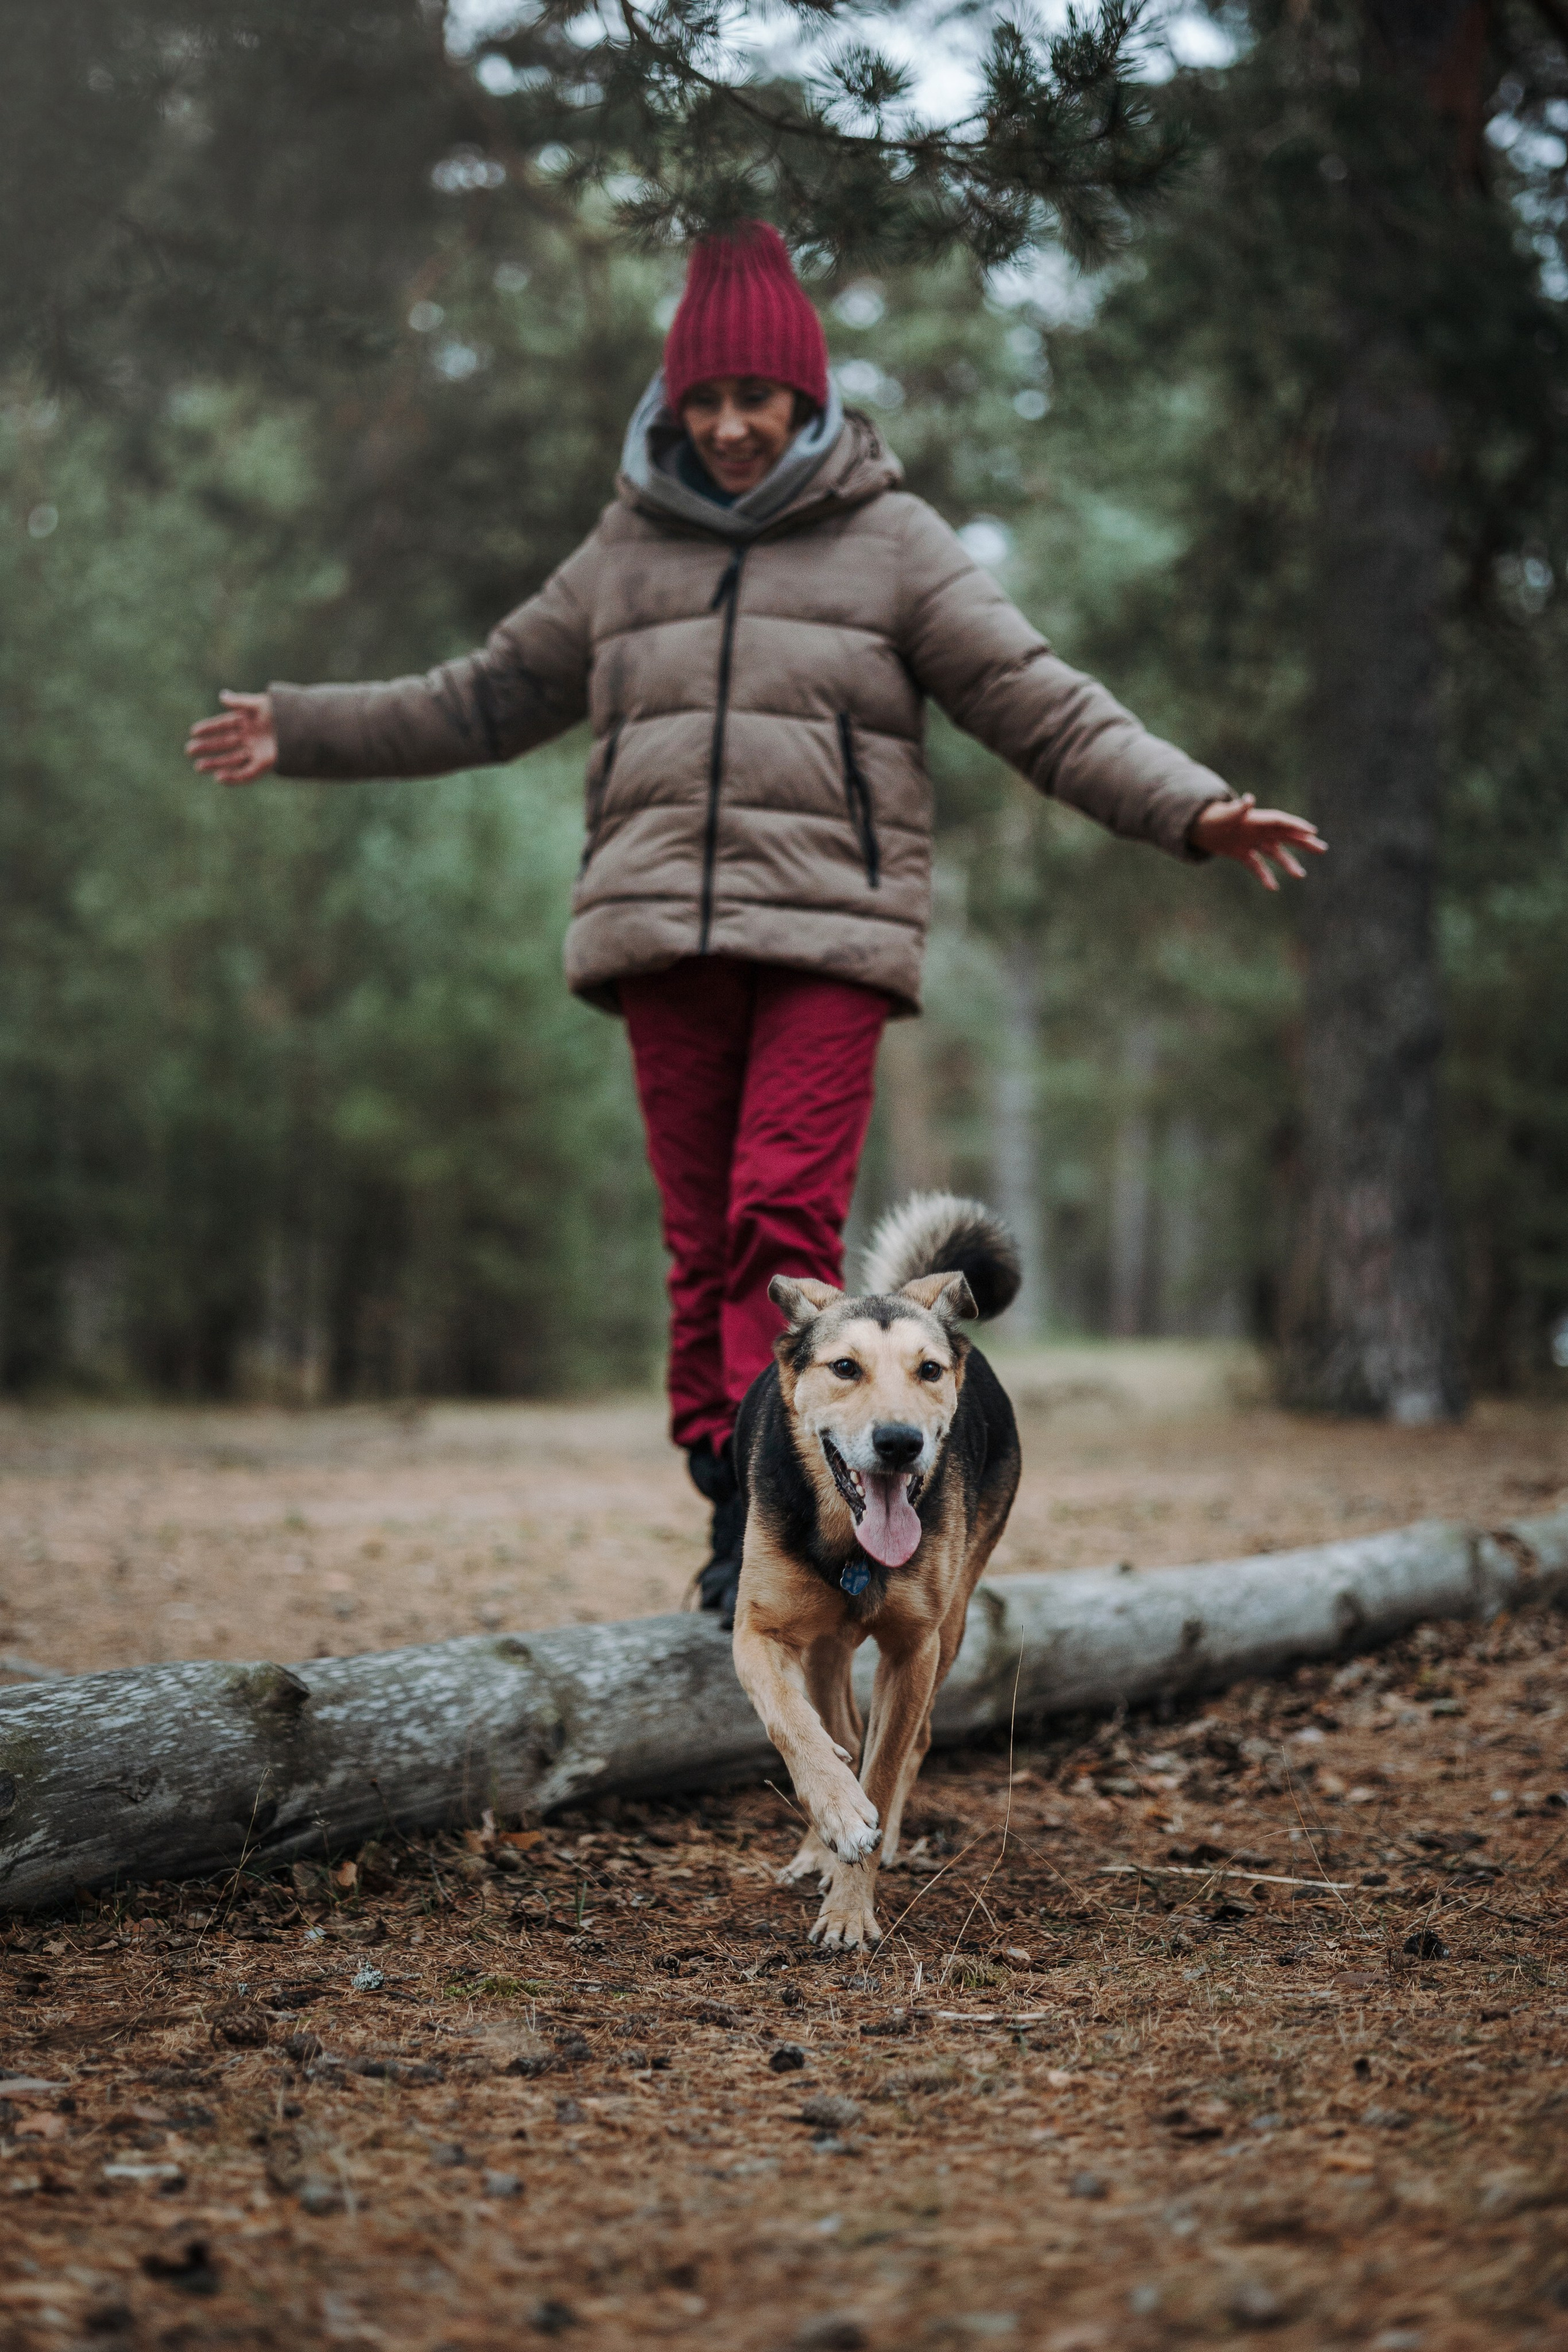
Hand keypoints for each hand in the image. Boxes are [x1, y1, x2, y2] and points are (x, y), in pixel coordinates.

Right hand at [185, 689, 277, 785]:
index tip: (193, 731)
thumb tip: (222, 696)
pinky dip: (234, 777)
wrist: (307, 728)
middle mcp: (251, 737)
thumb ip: (241, 702)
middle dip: (207, 747)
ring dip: (216, 763)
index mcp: (249, 720)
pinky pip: (247, 773)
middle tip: (189, 750)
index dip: (209, 728)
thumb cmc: (286, 712)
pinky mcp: (265, 765)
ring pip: (232, 759)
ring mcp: (257, 751)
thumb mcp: (261, 704)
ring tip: (198, 767)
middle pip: (225, 743)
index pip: (224, 724)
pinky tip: (219, 778)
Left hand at [1188, 793, 1325, 889]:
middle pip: (1286, 836)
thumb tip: (1249, 799)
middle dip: (1304, 842)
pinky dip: (1264, 876)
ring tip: (1301, 875)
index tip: (1313, 832)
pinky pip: (1257, 866)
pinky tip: (1273, 888)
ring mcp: (1252, 842)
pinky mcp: (1242, 853)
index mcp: (1258, 820)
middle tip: (1322, 848)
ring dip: (1288, 863)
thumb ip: (1238, 808)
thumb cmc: (1213, 817)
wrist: (1198, 826)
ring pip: (1275, 853)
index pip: (1282, 822)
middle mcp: (1258, 831)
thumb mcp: (1226, 814)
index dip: (1297, 826)